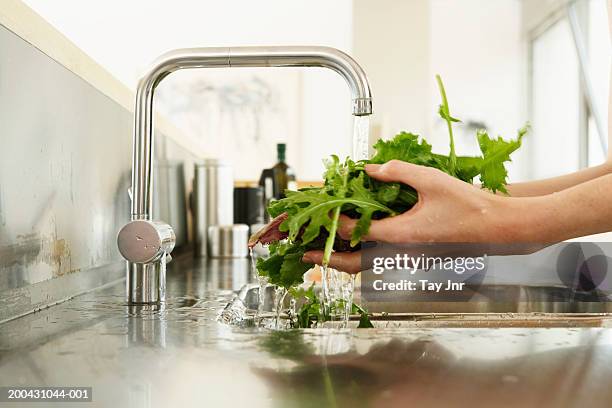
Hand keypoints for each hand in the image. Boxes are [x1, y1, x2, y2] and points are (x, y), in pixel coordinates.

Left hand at [303, 160, 541, 272]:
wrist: (498, 227)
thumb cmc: (468, 204)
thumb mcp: (430, 180)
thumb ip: (396, 171)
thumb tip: (368, 168)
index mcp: (400, 235)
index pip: (353, 231)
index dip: (331, 222)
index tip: (315, 213)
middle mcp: (400, 253)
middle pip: (353, 264)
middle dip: (325, 260)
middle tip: (303, 256)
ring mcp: (408, 259)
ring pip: (365, 268)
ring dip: (342, 261)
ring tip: (323, 254)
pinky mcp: (415, 258)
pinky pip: (380, 263)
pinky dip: (362, 258)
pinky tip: (357, 246)